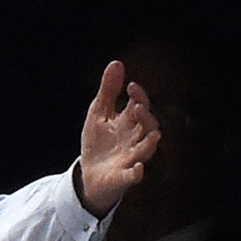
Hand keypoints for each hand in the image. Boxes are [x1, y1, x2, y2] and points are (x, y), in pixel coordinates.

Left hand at [76, 60, 159, 216]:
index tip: (130, 86)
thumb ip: (108, 91)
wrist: (89, 176)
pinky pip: (134, 176)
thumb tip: (116, 63)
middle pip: (149, 126)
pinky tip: (138, 169)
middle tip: (138, 106)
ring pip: (147, 149)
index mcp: (130, 122)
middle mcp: (135, 139)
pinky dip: (137, 173)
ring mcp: (131, 158)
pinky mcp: (124, 177)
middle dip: (146, 117)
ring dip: (149, 142)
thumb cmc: (99, 143)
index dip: (138, 96)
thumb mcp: (99, 114)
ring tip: (152, 134)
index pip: (140, 105)